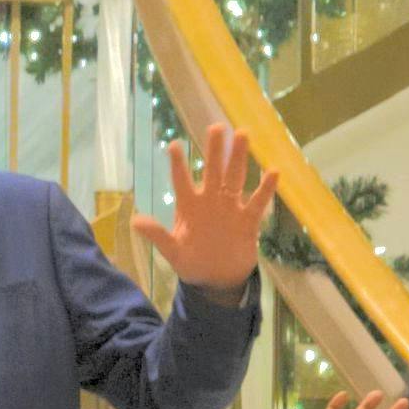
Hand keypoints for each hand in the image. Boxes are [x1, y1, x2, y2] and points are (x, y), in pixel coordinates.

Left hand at [136, 125, 268, 298]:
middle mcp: (210, 201)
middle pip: (213, 170)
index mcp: (189, 206)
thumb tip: (135, 221)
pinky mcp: (247, 221)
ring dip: (238, 158)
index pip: (181, 181)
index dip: (178, 164)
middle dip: (215, 150)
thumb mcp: (172, 252)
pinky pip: (256, 202)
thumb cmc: (192, 263)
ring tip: (242, 135)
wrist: (216, 281)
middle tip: (217, 127)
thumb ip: (158, 235)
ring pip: (235, 178)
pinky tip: (273, 172)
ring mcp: (230, 208)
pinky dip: (265, 189)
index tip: (173, 145)